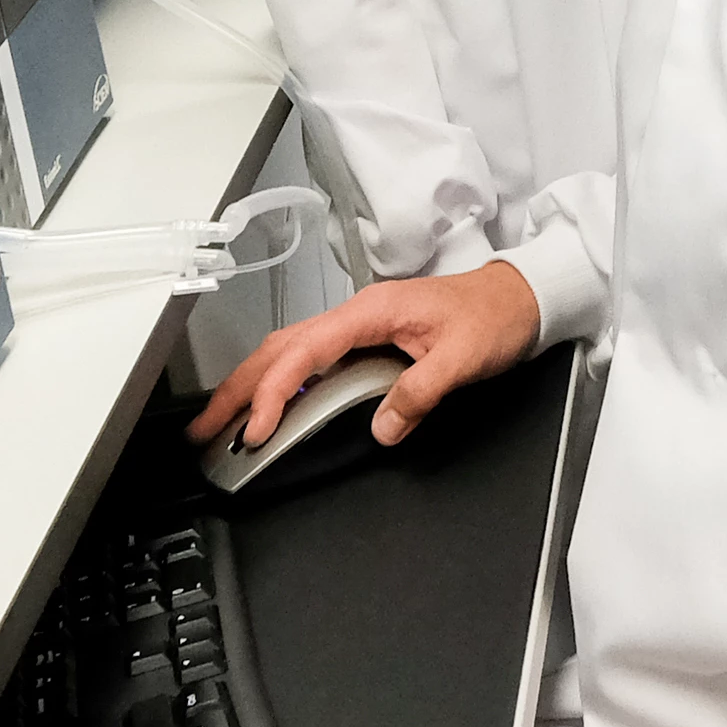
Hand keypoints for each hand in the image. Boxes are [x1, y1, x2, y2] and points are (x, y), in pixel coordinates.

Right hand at [187, 261, 540, 458]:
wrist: (520, 297)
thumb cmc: (494, 316)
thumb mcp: (463, 360)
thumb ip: (418, 394)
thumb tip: (382, 427)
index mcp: (371, 311)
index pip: (305, 351)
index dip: (273, 390)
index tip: (256, 427)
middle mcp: (357, 314)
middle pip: (280, 350)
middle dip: (237, 388)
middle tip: (206, 428)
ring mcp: (358, 325)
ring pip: (288, 353)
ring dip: (251, 386)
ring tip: (223, 422)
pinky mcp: (364, 339)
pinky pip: (310, 359)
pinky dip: (280, 383)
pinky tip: (269, 406)